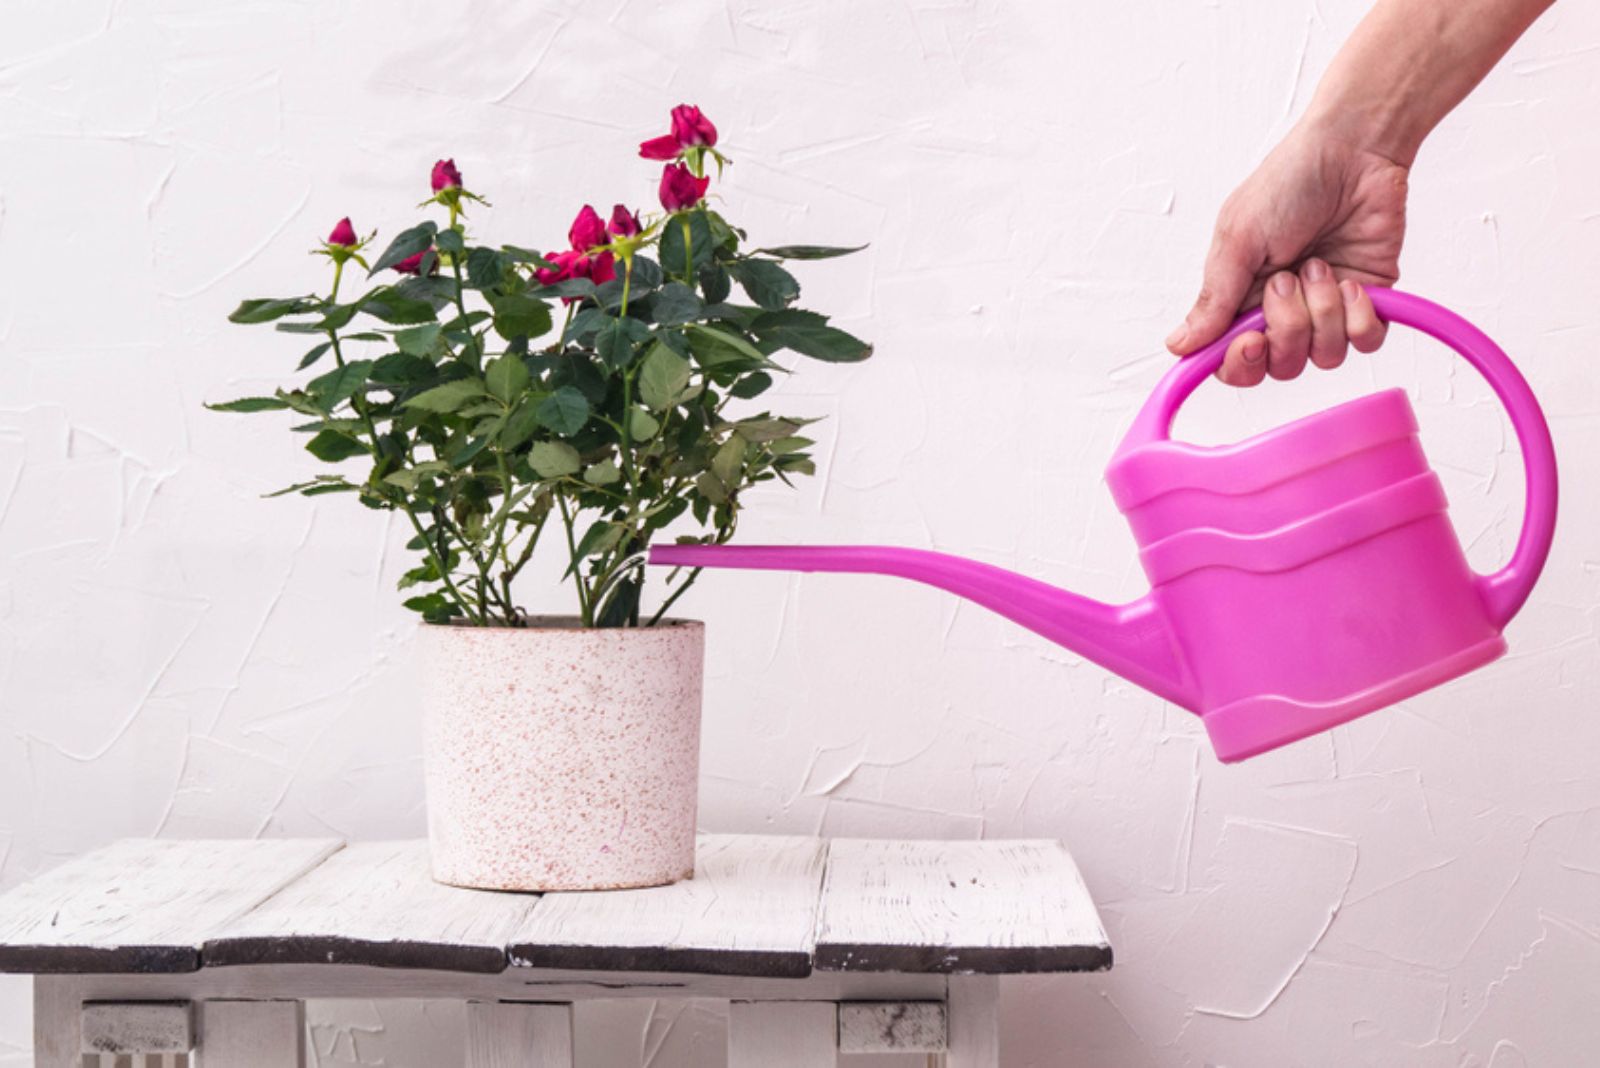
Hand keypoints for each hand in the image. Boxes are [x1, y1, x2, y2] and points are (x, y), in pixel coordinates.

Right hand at [1165, 122, 1409, 385]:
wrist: (1355, 152)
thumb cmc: (1289, 184)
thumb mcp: (1238, 238)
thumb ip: (1213, 299)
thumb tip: (1178, 345)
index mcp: (1241, 299)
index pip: (1233, 360)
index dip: (1240, 363)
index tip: (1250, 340)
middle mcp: (1282, 312)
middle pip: (1280, 365)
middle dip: (1286, 327)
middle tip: (1286, 279)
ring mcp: (1325, 310)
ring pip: (1323, 357)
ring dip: (1323, 312)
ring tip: (1321, 265)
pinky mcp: (1368, 303)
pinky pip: (1365, 342)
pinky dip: (1360, 317)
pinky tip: (1352, 282)